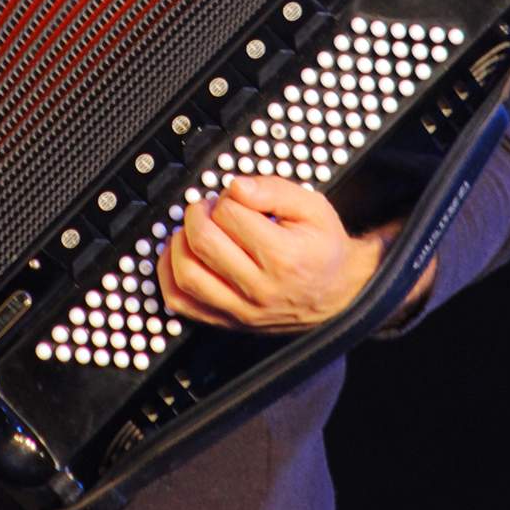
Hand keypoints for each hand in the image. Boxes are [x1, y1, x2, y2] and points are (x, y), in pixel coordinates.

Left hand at [158, 175, 428, 333]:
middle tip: (210, 207)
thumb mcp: (313, 206)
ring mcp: (241, 310)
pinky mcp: (228, 322)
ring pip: (186, 275)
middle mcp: (259, 289)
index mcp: (282, 257)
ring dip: (179, 243)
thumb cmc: (323, 247)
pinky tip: (181, 256)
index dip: (228, 196)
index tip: (238, 197)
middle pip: (202, 242)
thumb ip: (274, 190)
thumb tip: (236, 187)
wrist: (339, 293)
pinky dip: (170, 276)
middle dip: (198, 213)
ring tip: (194, 230)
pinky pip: (182, 304)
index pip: (229, 214)